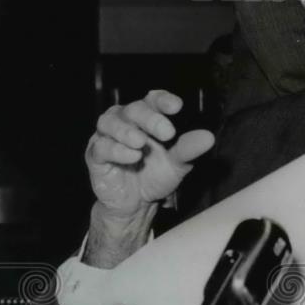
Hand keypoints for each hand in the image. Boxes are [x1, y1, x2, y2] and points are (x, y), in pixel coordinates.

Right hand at [86, 90, 214, 220]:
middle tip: (167, 132)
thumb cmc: (155, 175)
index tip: (177, 106)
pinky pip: (101, 147)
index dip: (163, 100)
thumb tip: (208, 138)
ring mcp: (107, 136)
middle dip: (150, 119)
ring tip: (142, 143)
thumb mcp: (177, 164)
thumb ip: (189, 150)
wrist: (137, 204)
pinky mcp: (96, 155)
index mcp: (147, 118)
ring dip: (127, 131)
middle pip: (134, 110)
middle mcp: (125, 121)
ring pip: (110, 122)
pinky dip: (116, 150)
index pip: (153, 100)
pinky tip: (132, 157)